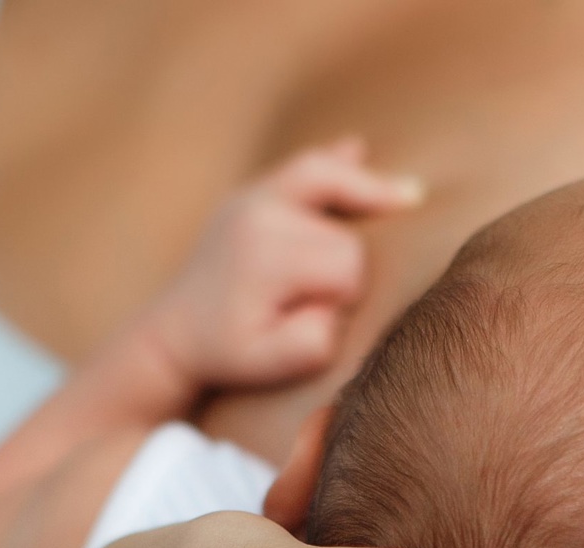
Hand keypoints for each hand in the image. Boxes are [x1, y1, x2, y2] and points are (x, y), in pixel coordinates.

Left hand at [148, 138, 422, 388]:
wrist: (173, 336)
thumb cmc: (228, 354)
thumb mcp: (271, 363)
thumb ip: (313, 341)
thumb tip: (335, 302)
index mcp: (267, 256)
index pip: (348, 265)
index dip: (347, 297)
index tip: (319, 318)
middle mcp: (260, 214)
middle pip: (346, 230)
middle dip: (346, 266)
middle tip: (312, 301)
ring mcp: (252, 197)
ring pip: (333, 183)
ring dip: (364, 196)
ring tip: (410, 196)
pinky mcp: (250, 195)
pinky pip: (301, 166)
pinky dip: (334, 161)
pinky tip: (358, 148)